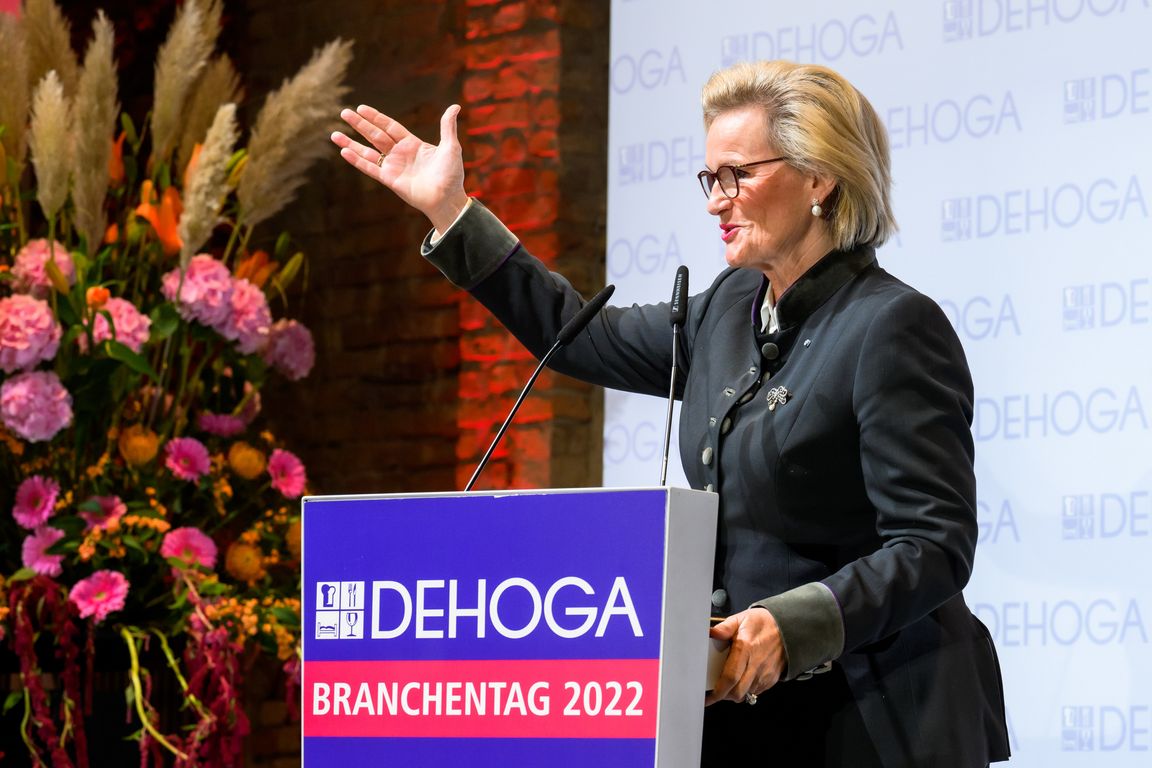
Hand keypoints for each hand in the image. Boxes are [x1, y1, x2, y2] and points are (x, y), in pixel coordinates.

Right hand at [331, 104, 469, 232]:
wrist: (448, 198)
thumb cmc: (452, 175)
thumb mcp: (451, 147)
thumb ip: (447, 126)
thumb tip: (455, 106)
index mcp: (412, 144)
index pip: (390, 127)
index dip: (375, 117)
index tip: (361, 107)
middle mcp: (400, 154)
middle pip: (375, 135)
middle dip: (359, 124)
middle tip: (343, 113)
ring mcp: (393, 167)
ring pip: (368, 152)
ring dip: (351, 143)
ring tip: (334, 134)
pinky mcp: (389, 180)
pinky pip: (370, 168)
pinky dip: (357, 160)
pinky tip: (344, 152)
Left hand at [704, 607, 784, 705]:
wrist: (787, 628)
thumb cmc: (763, 623)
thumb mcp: (742, 619)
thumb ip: (725, 627)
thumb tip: (712, 633)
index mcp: (745, 648)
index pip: (729, 677)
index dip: (717, 692)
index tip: (707, 698)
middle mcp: (756, 664)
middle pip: (737, 692)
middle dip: (724, 696)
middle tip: (715, 692)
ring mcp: (765, 674)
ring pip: (746, 695)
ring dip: (734, 694)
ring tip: (728, 685)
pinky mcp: (771, 679)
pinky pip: (756, 692)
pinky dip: (746, 691)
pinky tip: (741, 680)